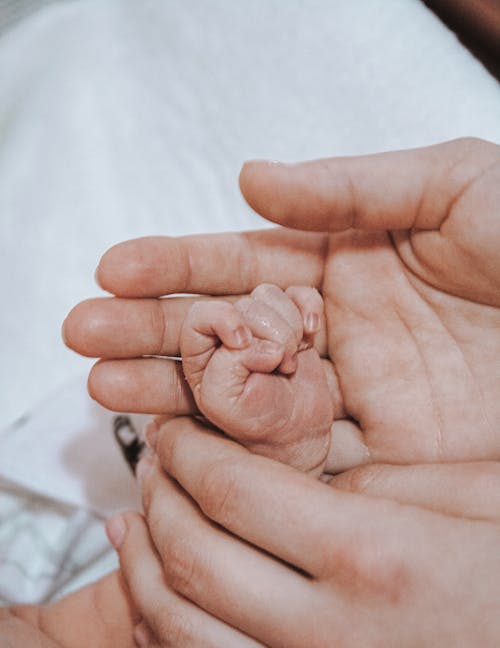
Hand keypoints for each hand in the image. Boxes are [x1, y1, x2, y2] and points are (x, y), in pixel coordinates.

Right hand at [64, 138, 499, 468]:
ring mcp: (345, 401)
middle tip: (84, 338)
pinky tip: (177, 447)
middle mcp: (332, 335)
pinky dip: (230, 457)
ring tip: (106, 390)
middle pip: (222, 334)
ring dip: (169, 395)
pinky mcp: (369, 462)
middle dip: (149, 334)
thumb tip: (253, 182)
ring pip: (238, 401)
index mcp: (343, 264)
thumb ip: (351, 187)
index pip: (240, 264)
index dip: (176, 265)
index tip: (114, 270)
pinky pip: (286, 462)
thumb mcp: (453, 187)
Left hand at [111, 417, 499, 647]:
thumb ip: (378, 480)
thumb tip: (300, 476)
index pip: (234, 491)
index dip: (188, 450)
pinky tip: (163, 618)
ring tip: (134, 526)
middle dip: (158, 498)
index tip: (174, 431)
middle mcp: (338, 637)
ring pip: (189, 636)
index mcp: (375, 557)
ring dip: (145, 572)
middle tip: (153, 465)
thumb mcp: (474, 496)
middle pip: (198, 557)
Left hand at [181, 283, 332, 472]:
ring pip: (270, 296)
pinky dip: (310, 308)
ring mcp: (260, 324)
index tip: (242, 341)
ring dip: (289, 328)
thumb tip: (259, 342)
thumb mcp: (224, 403)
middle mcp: (227, 333)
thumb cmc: (256, 423)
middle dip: (267, 335)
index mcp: (200, 351)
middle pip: (244, 304)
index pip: (202, 314)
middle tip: (277, 367)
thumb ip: (226, 366)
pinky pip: (300, 293)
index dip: (224, 320)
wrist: (297, 434)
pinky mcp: (291, 320)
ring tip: (289, 363)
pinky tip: (312, 333)